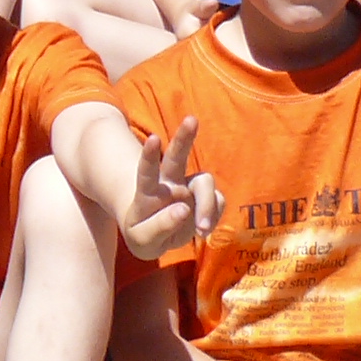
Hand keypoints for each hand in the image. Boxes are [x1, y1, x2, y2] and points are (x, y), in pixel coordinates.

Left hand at [118, 117, 218, 262]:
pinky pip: (217, 202)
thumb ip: (159, 228)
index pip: (147, 172)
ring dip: (206, 205)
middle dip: (184, 138)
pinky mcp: (206, 197)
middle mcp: (169, 183)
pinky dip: (213, 215)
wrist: (156, 233)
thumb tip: (184, 209)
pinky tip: (202, 228)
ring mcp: (189, 188)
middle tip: (191, 119)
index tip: (153, 138)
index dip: (149, 155)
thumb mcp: (143, 241)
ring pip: (204, 182)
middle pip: (176, 157)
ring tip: (202, 230)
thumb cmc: (144, 233)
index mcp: (148, 191)